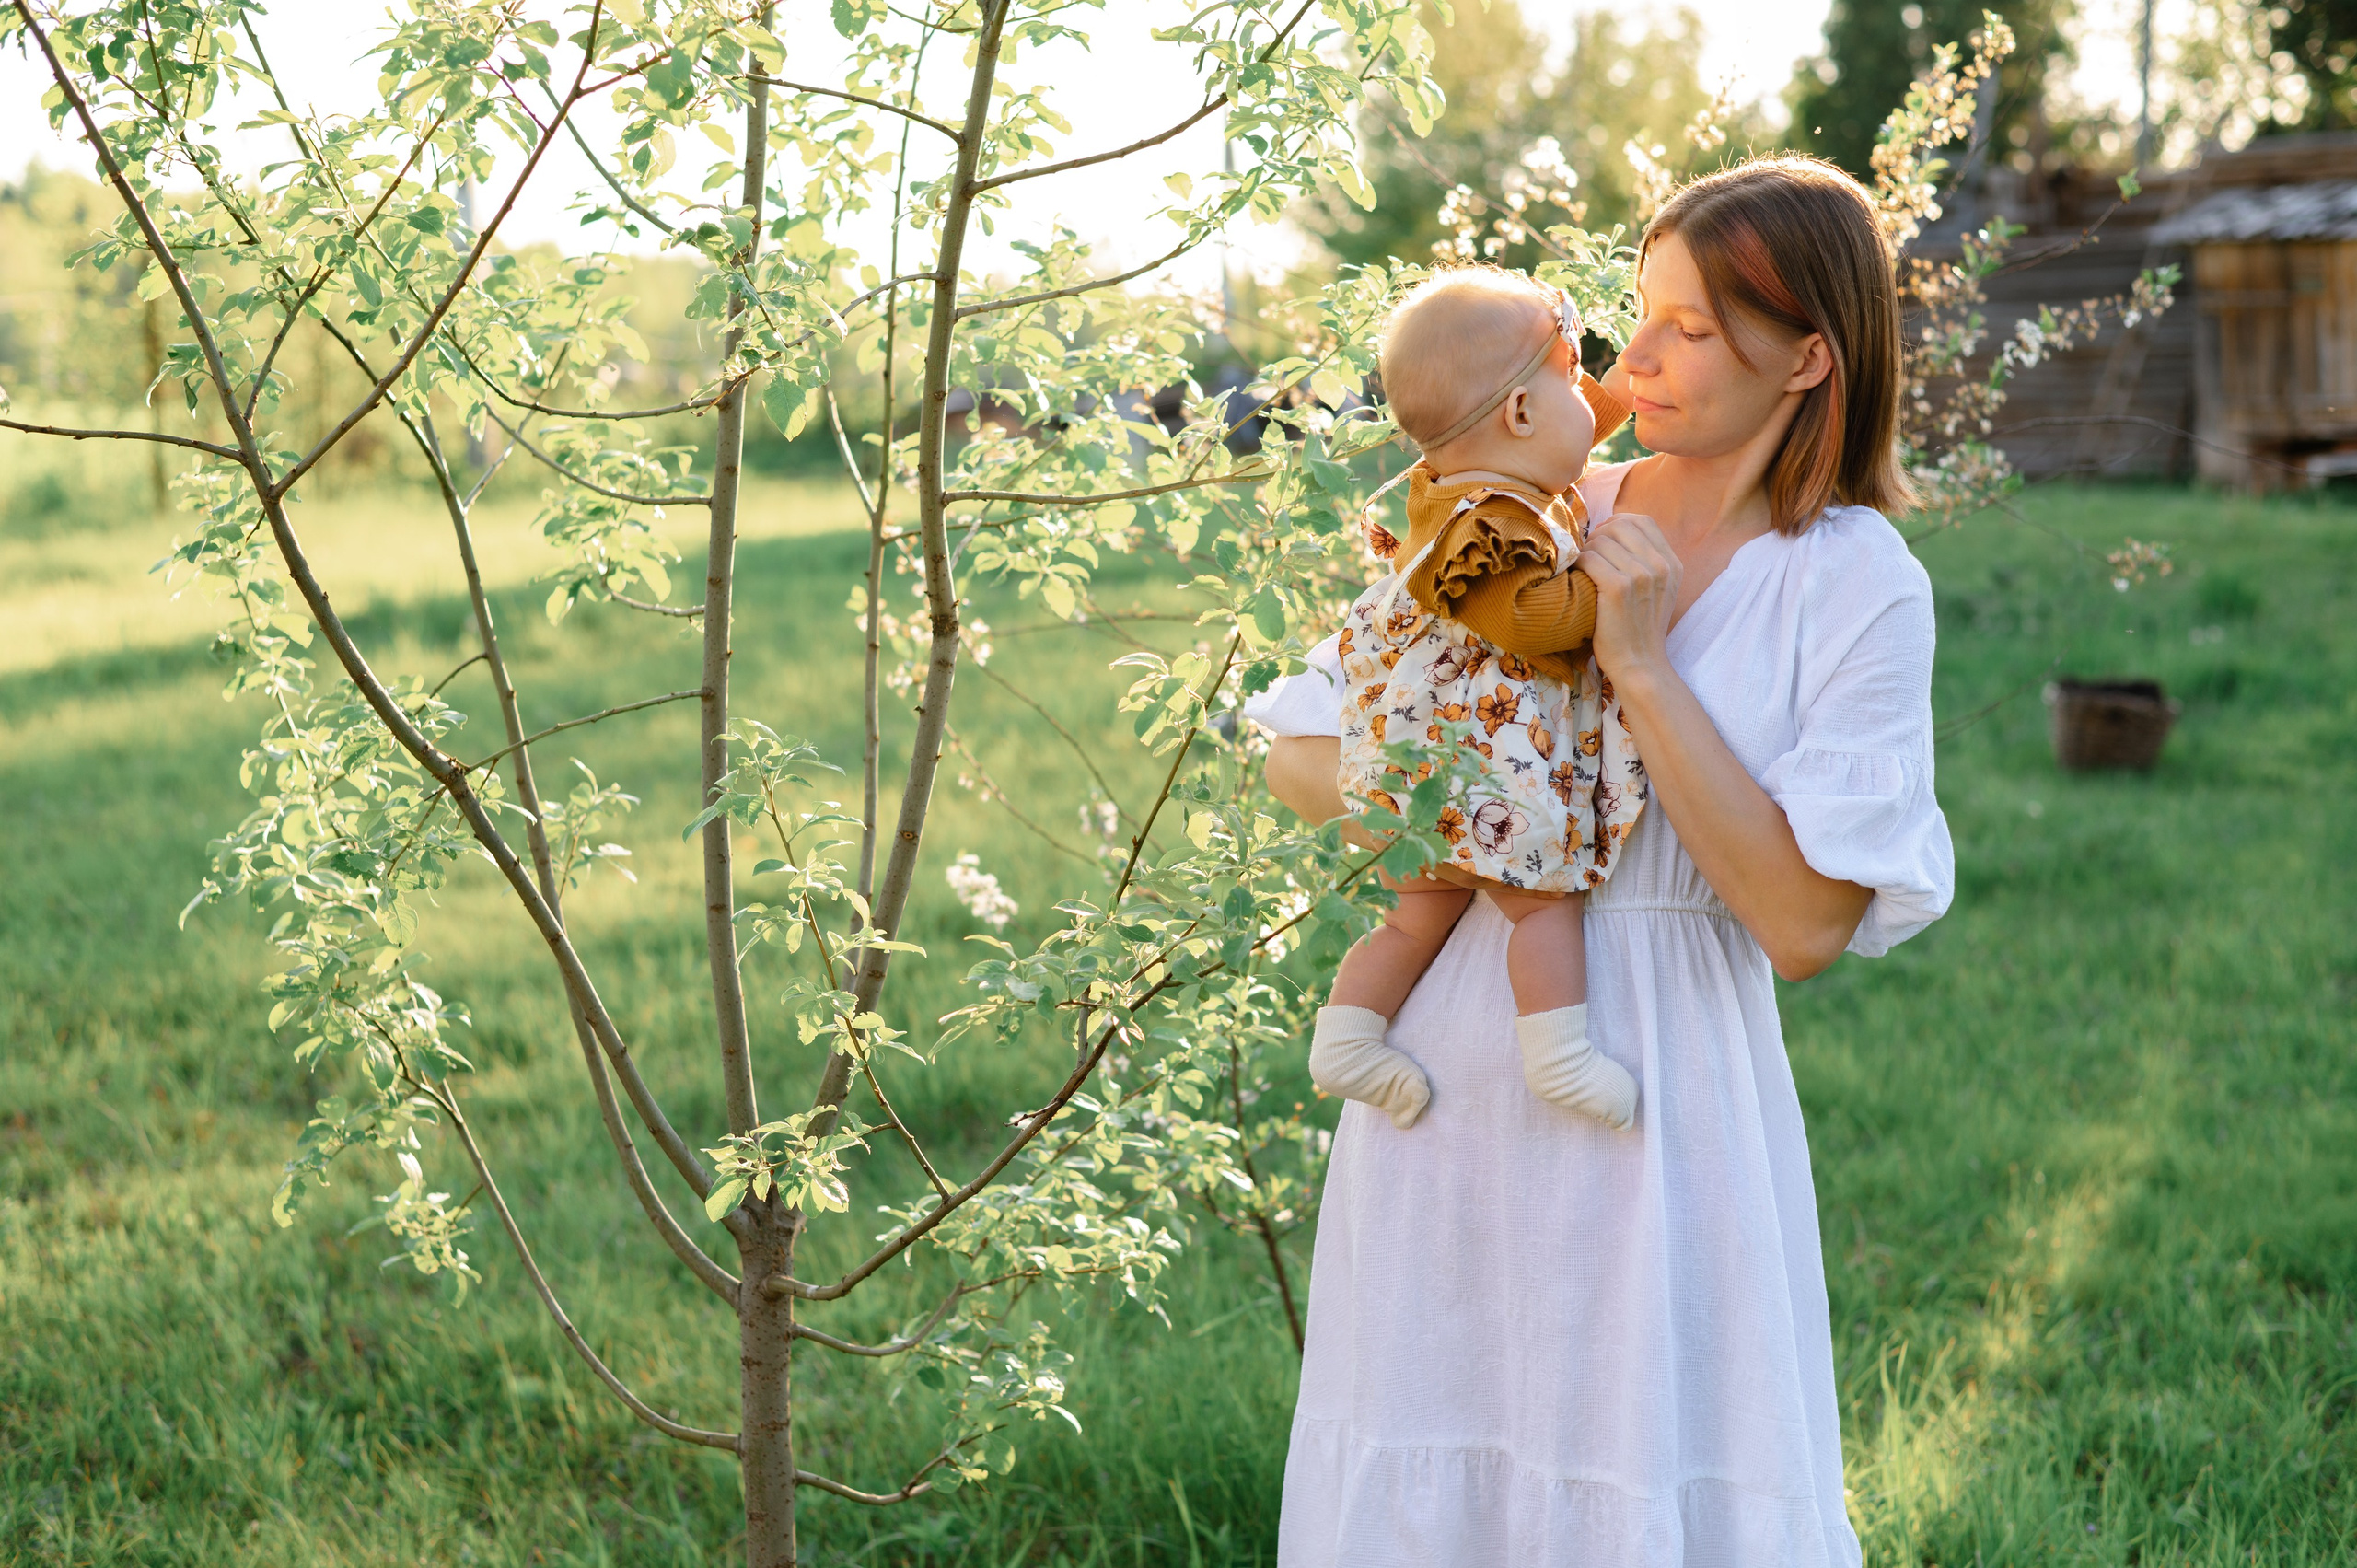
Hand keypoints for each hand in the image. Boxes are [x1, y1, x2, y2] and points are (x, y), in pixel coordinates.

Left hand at [1577, 511, 1681, 686]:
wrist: (1639, 664)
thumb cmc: (1638, 629)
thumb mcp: (1657, 591)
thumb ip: (1646, 561)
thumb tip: (1614, 530)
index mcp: (1672, 564)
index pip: (1642, 521)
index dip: (1616, 525)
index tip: (1602, 542)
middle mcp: (1661, 566)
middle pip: (1619, 525)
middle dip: (1598, 537)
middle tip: (1589, 558)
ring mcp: (1641, 576)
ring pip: (1600, 541)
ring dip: (1585, 553)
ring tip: (1583, 572)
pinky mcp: (1619, 589)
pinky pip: (1589, 559)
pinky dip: (1578, 565)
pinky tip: (1578, 580)